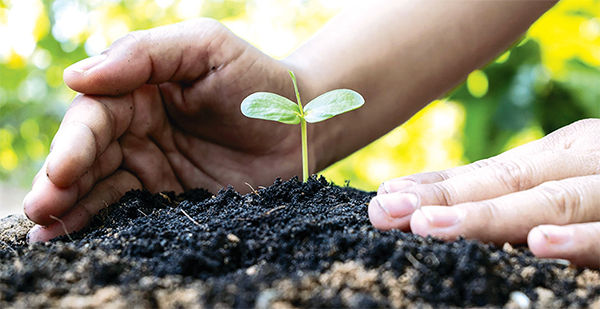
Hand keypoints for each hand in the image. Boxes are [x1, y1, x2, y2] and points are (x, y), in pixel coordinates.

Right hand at [24, 19, 304, 241]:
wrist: (301, 125)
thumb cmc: (257, 79)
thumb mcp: (205, 47)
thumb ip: (145, 54)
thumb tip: (76, 76)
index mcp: (139, 91)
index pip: (95, 116)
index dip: (75, 143)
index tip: (61, 171)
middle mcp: (139, 130)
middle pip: (89, 155)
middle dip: (62, 181)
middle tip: (40, 208)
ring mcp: (154, 166)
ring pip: (102, 186)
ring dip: (71, 207)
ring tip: (45, 230)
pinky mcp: (172, 197)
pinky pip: (133, 210)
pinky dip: (103, 222)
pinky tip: (76, 235)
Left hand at [369, 119, 599, 267]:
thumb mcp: (560, 176)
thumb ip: (504, 189)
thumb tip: (423, 203)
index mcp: (559, 152)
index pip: (486, 171)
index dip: (434, 186)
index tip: (384, 197)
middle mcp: (581, 164)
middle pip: (505, 182)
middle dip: (443, 199)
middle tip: (388, 211)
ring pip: (551, 202)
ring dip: (488, 215)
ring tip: (431, 226)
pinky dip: (578, 239)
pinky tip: (538, 244)